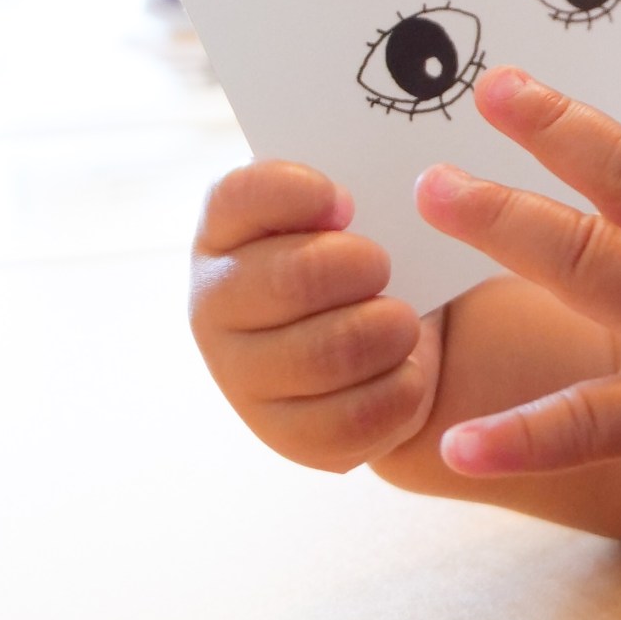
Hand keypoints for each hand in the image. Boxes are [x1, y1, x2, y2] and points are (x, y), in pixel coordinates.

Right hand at [190, 162, 440, 471]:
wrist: (378, 343)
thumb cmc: (359, 254)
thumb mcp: (353, 205)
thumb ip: (354, 182)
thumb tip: (387, 197)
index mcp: (225, 228)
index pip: (242, 196)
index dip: (301, 193)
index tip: (347, 203)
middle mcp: (214, 302)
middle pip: (296, 279)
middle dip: (363, 267)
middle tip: (385, 267)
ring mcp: (241, 376)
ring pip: (330, 352)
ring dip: (389, 330)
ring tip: (402, 321)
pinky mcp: (286, 436)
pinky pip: (356, 417)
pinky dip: (401, 388)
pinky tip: (405, 369)